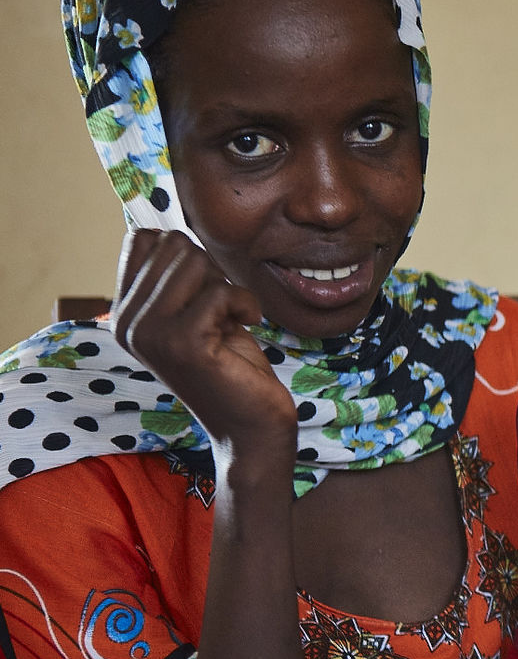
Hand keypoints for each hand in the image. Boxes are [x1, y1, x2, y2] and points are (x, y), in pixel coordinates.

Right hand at [113, 229, 294, 452]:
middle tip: (222, 312)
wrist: (251, 427)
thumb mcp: (196, 314)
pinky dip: (246, 304)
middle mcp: (127, 322)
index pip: (143, 239)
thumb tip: (171, 231)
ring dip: (229, 288)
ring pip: (196, 263)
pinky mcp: (183, 343)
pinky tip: (247, 326)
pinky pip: (221, 291)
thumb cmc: (232, 366)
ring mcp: (151, 333)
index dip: (186, 254)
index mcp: (124, 312)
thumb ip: (177, 279)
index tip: (202, 292)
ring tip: (231, 321)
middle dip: (211, 272)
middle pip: (175, 246)